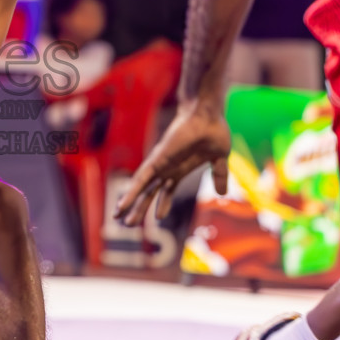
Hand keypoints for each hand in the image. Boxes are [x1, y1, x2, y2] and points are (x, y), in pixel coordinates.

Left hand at [115, 98, 231, 227]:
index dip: (162, 204)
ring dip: (130, 204)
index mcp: (180, 169)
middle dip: (140, 209)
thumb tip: (222, 194)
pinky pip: (141, 179)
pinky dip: (131, 193)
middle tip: (129, 224)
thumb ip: (219, 175)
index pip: (167, 190)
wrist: (207, 115)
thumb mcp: (219, 158)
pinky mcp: (156, 160)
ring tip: (118, 219)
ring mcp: (160, 165)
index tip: (158, 218)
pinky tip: (123, 204)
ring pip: (141, 189)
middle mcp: (167, 168)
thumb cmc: (213, 130)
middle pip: (150, 193)